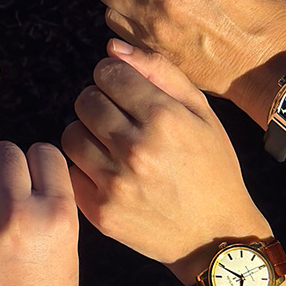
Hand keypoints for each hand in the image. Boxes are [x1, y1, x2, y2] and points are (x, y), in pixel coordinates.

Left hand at [64, 43, 264, 281]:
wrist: (216, 236)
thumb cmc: (211, 167)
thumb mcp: (201, 112)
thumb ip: (158, 71)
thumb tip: (111, 48)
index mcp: (163, 117)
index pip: (107, 73)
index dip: (113, 78)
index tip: (124, 92)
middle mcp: (136, 149)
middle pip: (85, 100)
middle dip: (99, 103)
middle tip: (120, 120)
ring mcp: (116, 183)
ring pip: (70, 134)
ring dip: (87, 135)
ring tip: (112, 146)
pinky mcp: (101, 212)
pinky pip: (70, 172)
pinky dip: (84, 169)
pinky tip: (109, 173)